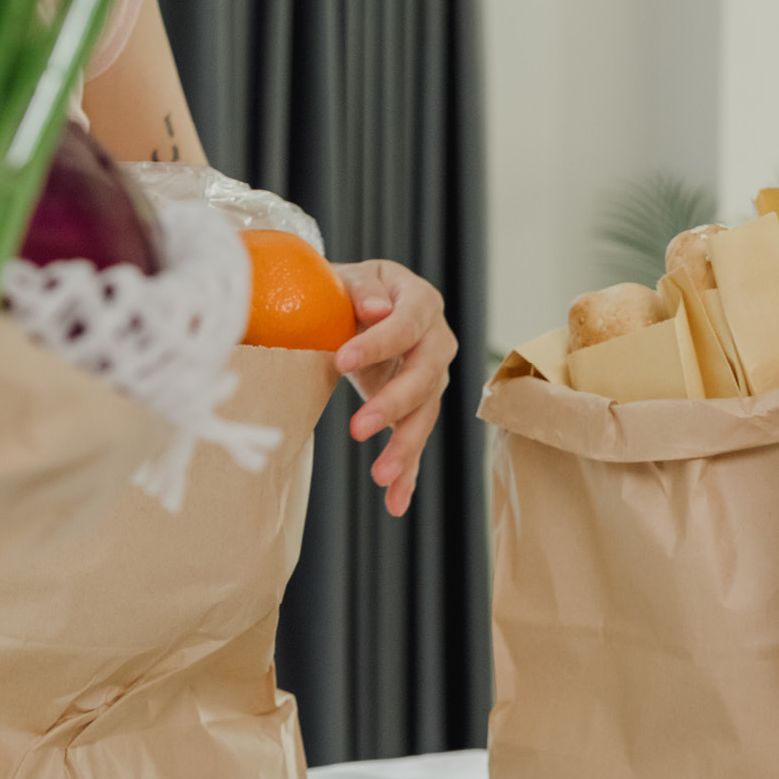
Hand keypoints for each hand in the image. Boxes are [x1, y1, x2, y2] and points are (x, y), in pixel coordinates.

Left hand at [333, 261, 457, 516]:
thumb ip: (362, 288)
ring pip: (426, 414)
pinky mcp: (418, 405)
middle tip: (358, 428)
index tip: (342, 361)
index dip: (378, 344)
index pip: (406, 326)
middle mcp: (437, 341)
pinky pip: (416, 439)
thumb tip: (377, 308)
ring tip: (381, 476)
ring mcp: (432, 376)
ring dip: (406, 447)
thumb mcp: (350, 277)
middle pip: (425, 377)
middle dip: (393, 405)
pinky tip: (396, 501)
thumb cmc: (349, 289)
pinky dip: (409, 473)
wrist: (359, 305)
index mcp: (421, 303)